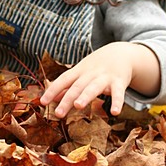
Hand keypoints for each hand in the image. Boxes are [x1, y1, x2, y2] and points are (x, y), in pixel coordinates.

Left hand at [40, 42, 159, 117]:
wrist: (122, 52)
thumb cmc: (97, 66)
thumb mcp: (82, 72)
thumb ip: (69, 86)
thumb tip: (54, 98)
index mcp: (79, 71)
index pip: (63, 80)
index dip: (52, 90)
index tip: (43, 102)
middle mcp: (90, 73)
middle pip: (77, 87)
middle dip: (67, 99)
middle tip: (58, 113)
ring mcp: (105, 77)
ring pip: (94, 87)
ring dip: (85, 96)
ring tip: (78, 106)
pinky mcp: (119, 81)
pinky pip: (118, 93)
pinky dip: (117, 102)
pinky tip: (115, 112)